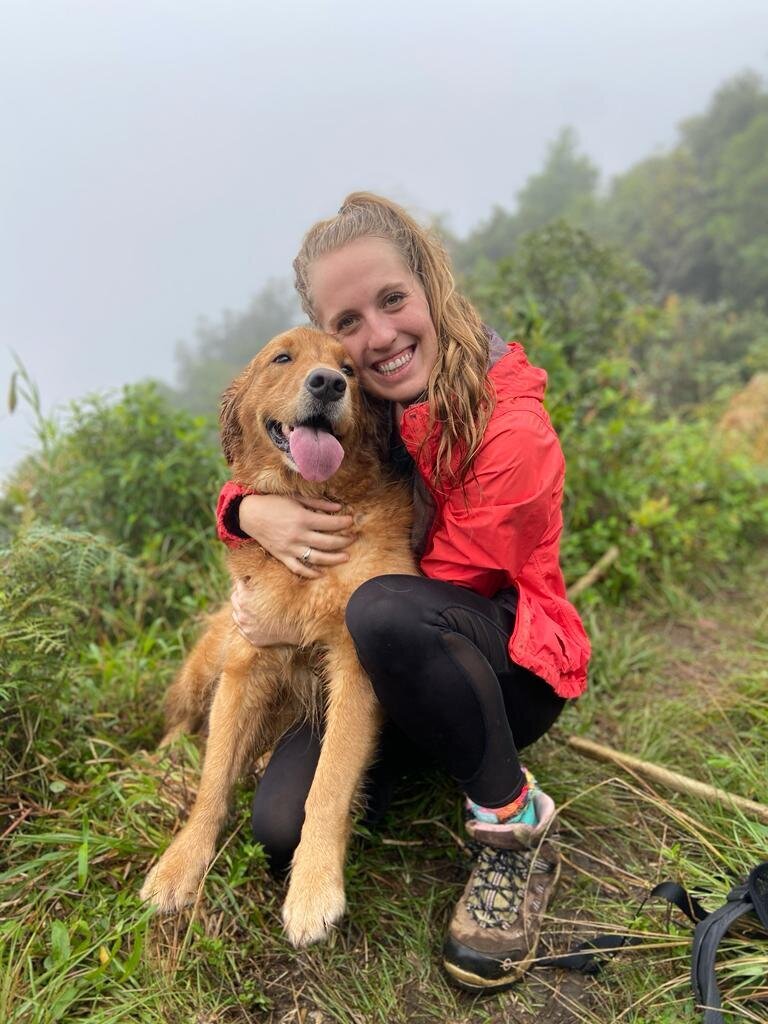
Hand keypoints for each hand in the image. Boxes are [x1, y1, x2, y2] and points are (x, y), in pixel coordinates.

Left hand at [231, 581, 301, 645]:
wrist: (298, 623)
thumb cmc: (288, 601)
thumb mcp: (274, 584)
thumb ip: (260, 576)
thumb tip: (252, 570)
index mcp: (244, 598)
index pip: (239, 584)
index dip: (246, 580)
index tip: (251, 579)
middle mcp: (242, 614)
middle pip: (234, 598)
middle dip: (241, 592)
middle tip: (251, 590)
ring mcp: (246, 627)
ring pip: (236, 613)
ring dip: (241, 607)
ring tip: (252, 603)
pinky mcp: (250, 637)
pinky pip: (241, 626)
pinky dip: (245, 620)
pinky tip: (254, 616)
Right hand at [238, 494, 355, 578]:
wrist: (249, 515)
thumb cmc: (273, 503)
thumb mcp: (296, 498)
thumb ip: (318, 503)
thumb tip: (338, 507)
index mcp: (302, 518)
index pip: (330, 523)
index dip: (344, 523)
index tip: (352, 521)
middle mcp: (298, 535)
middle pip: (328, 542)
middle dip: (344, 541)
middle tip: (353, 538)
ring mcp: (290, 548)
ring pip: (317, 558)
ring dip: (334, 559)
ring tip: (346, 557)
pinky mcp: (282, 556)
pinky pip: (299, 568)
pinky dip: (311, 573)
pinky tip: (322, 573)